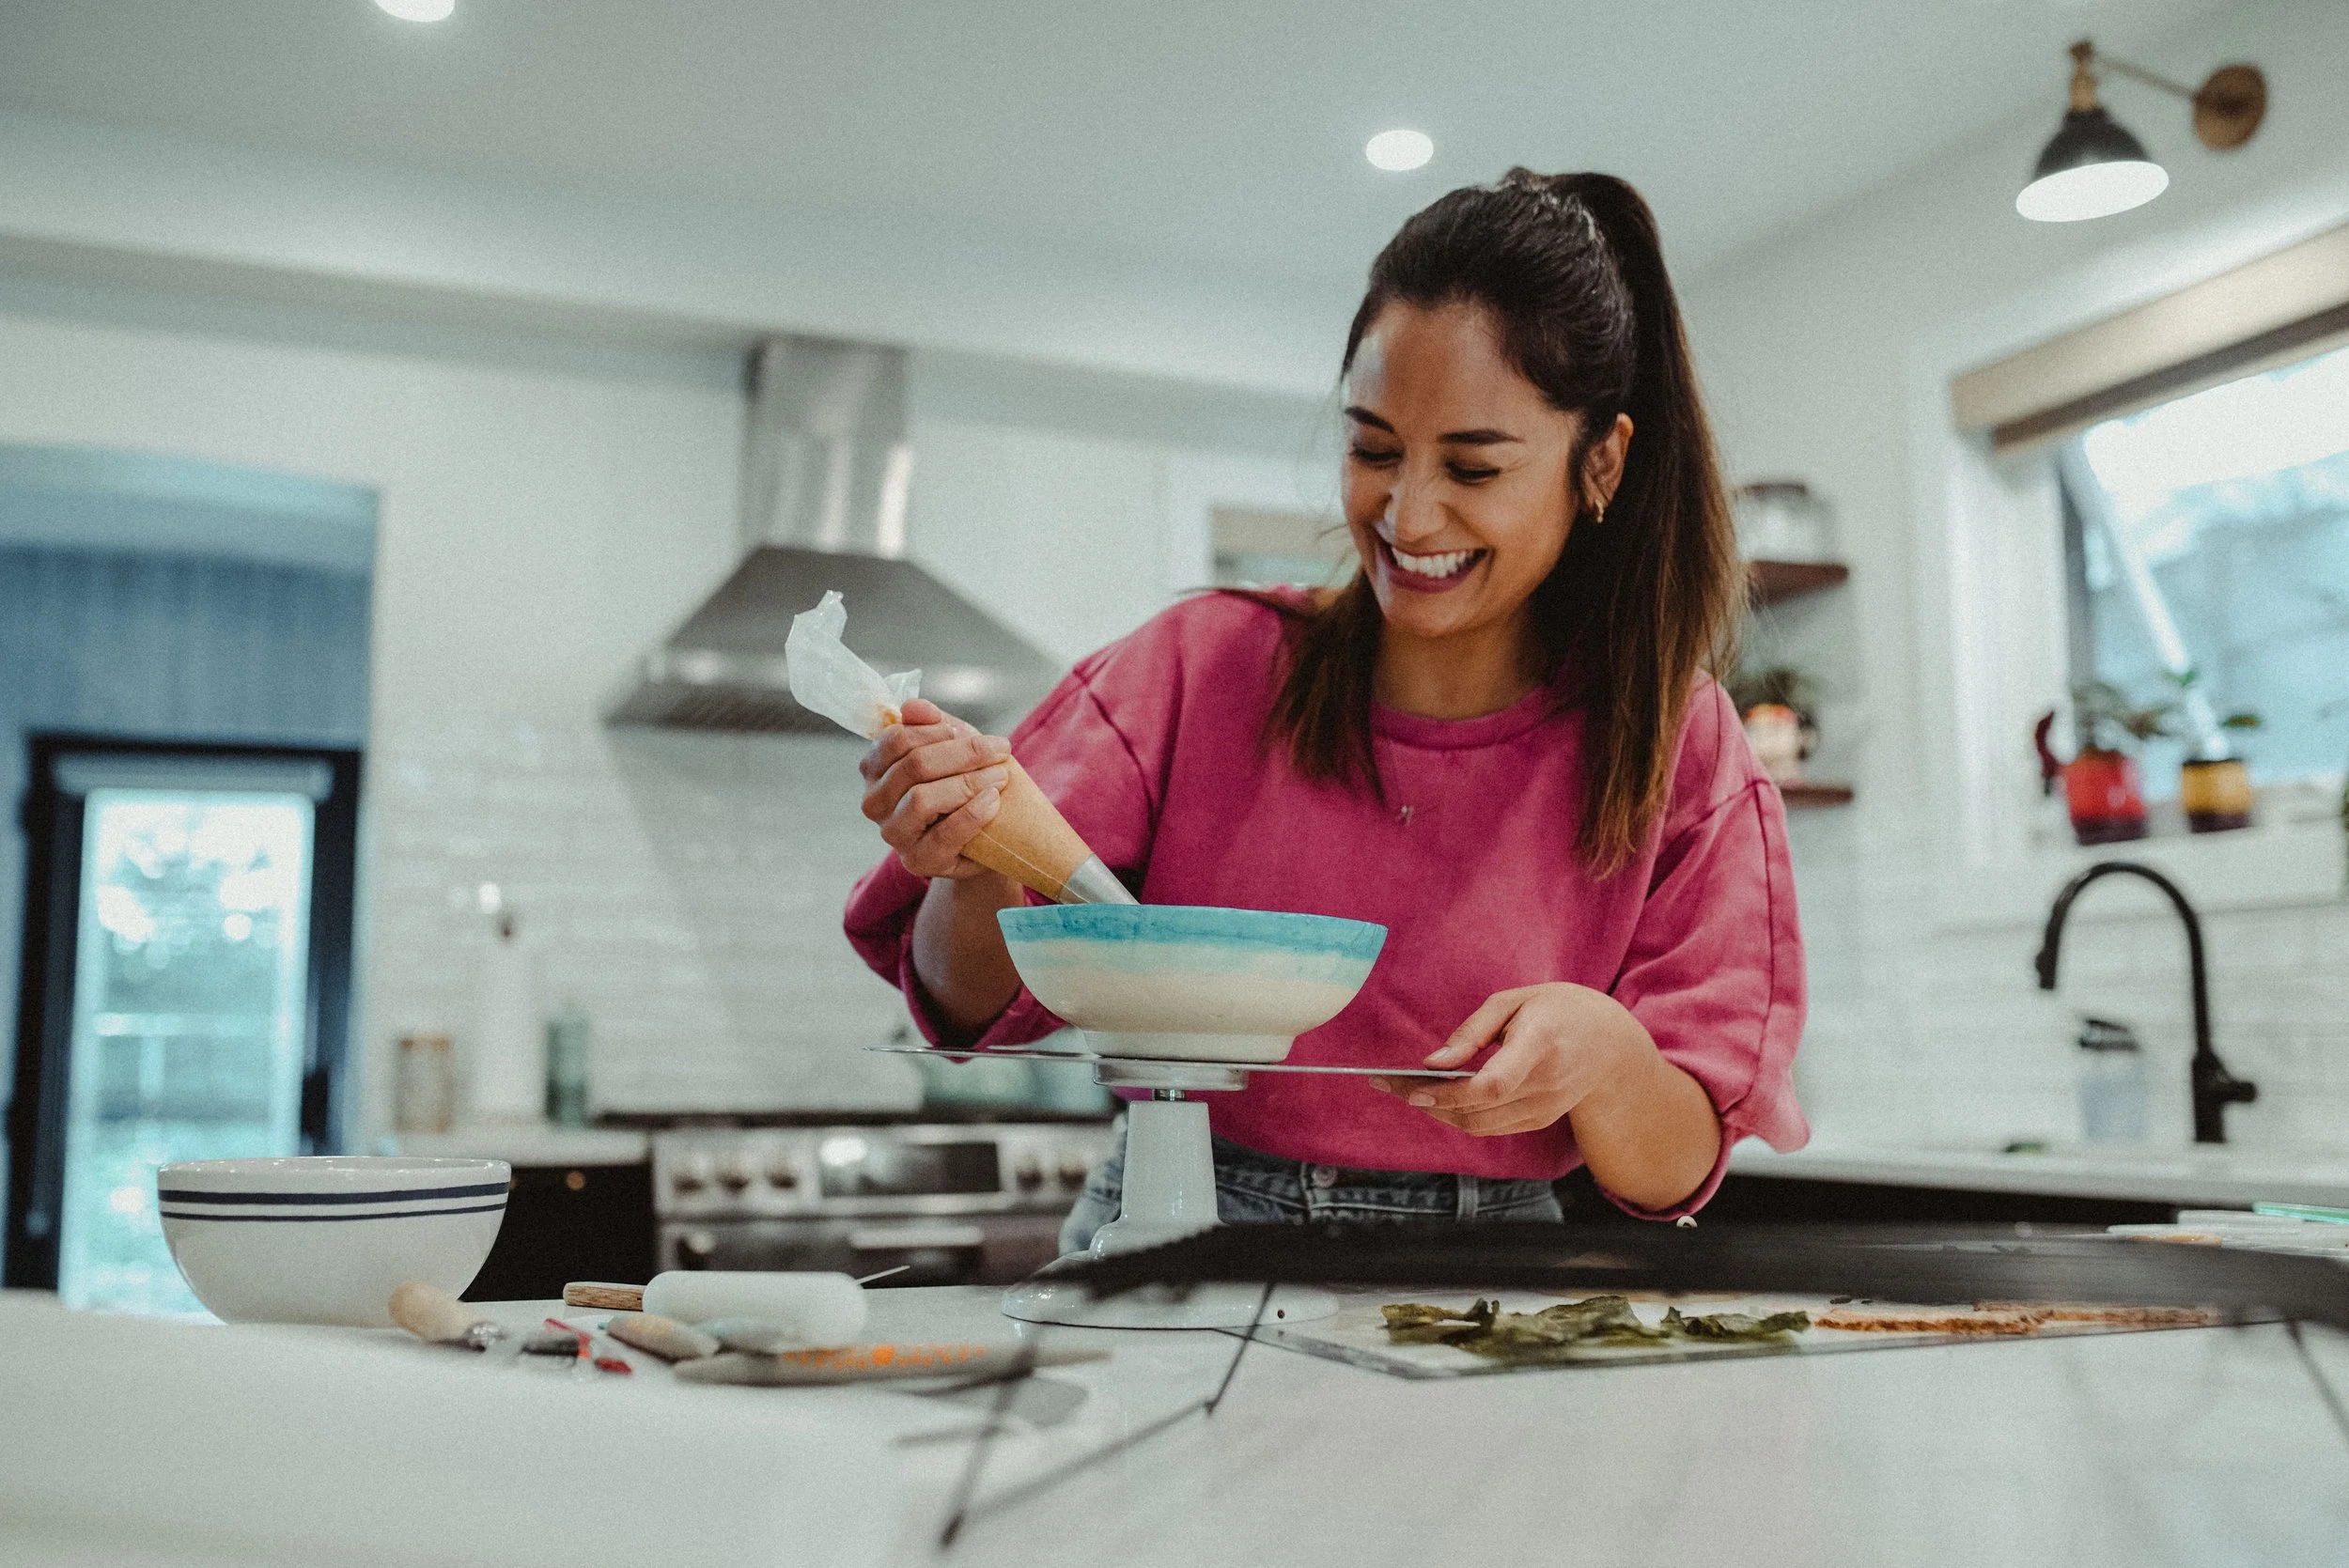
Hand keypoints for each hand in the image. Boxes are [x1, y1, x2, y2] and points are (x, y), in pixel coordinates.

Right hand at [860, 698, 1014, 880]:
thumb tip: (912, 706)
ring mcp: (893, 834)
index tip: (968, 733)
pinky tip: (993, 800)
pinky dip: (971, 814)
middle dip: (963, 754)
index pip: (897, 739)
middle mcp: (874, 802)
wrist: (987, 835)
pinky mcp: (917, 861)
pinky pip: (942, 835)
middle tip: (1000, 751)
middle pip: (914, 766)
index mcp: (875, 768)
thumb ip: (933, 725)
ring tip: (1000, 776)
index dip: (936, 730)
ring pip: (922, 799)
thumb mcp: (951, 747)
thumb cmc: (963, 783)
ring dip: (968, 783)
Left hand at [1373, 983, 1649, 1136]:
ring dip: (1437, 1112)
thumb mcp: (1516, 1000)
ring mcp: (1545, 1109)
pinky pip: (1489, 1127)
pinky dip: (1458, 1115)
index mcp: (1540, 1045)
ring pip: (1478, 1125)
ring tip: (1405, 1089)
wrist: (1612, 1045)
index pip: (1493, 1085)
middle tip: (1386, 1084)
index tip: (1413, 1087)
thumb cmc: (1559, 1010)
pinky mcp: (1539, 1121)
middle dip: (1426, 1101)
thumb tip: (1432, 1063)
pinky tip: (1437, 1097)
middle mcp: (1545, 1085)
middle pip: (1476, 1110)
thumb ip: (1473, 1031)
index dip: (1449, 1093)